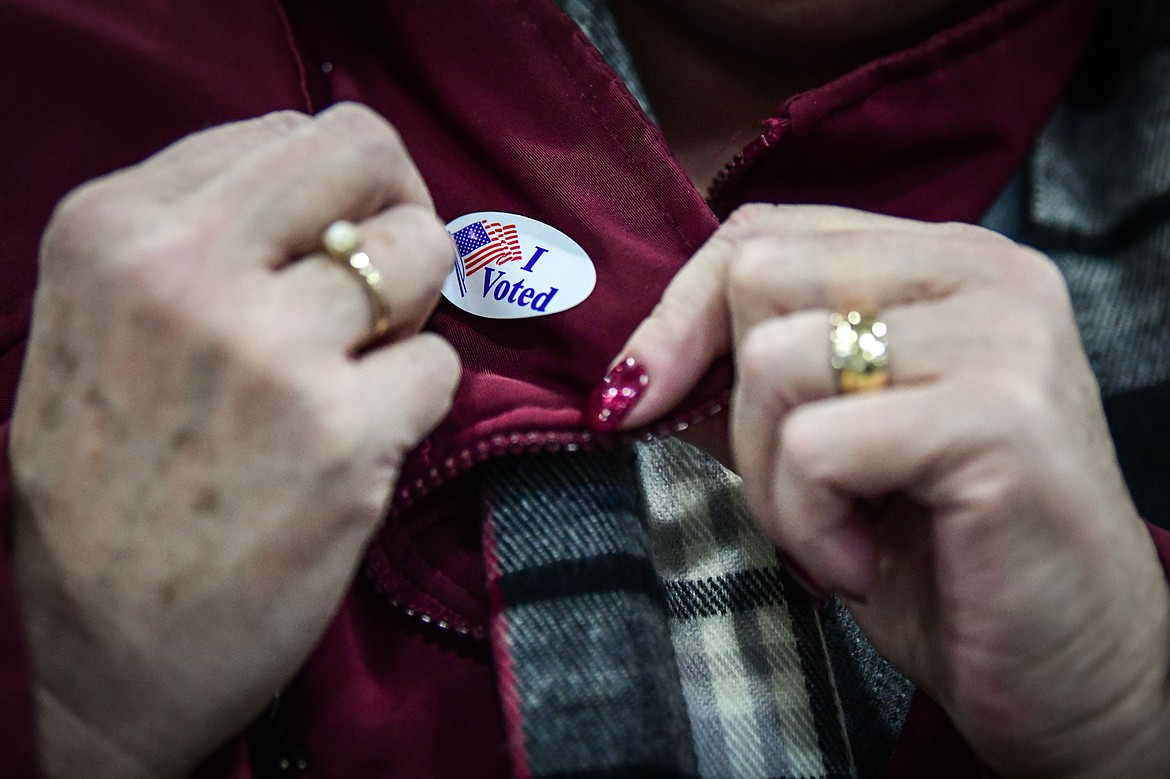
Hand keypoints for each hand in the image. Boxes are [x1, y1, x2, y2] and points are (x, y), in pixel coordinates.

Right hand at [10, 104, 459, 777]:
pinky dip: (418, 401)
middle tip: (387, 281)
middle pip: (368, 158)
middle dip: (396, 212)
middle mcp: (186, 270)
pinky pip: (443, 366)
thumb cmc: (105, 484)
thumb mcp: (107, 320)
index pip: (293, 133)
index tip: (338, 244)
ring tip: (359, 371)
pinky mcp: (341, 438)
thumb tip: (344, 194)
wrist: (90, 652)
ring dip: (413, 314)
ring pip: (423, 255)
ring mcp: (270, 353)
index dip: (340, 190)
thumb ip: (210, 237)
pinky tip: (359, 442)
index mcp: (117, 226)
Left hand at [605, 204, 1169, 775]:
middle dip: (733, 409)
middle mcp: (984, 273)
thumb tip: (642, 370)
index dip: (678, 313)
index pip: (766, 232)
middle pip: (759, 278)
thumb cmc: (945, 559)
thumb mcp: (831, 449)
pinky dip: (804, 523)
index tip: (634, 396)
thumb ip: (757, 386)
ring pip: (775, 362)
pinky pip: (814, 445)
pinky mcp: (999, 417)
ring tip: (834, 534)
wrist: (1071, 669)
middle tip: (791, 494)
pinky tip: (858, 562)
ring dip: (769, 480)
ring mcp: (1001, 337)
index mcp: (943, 264)